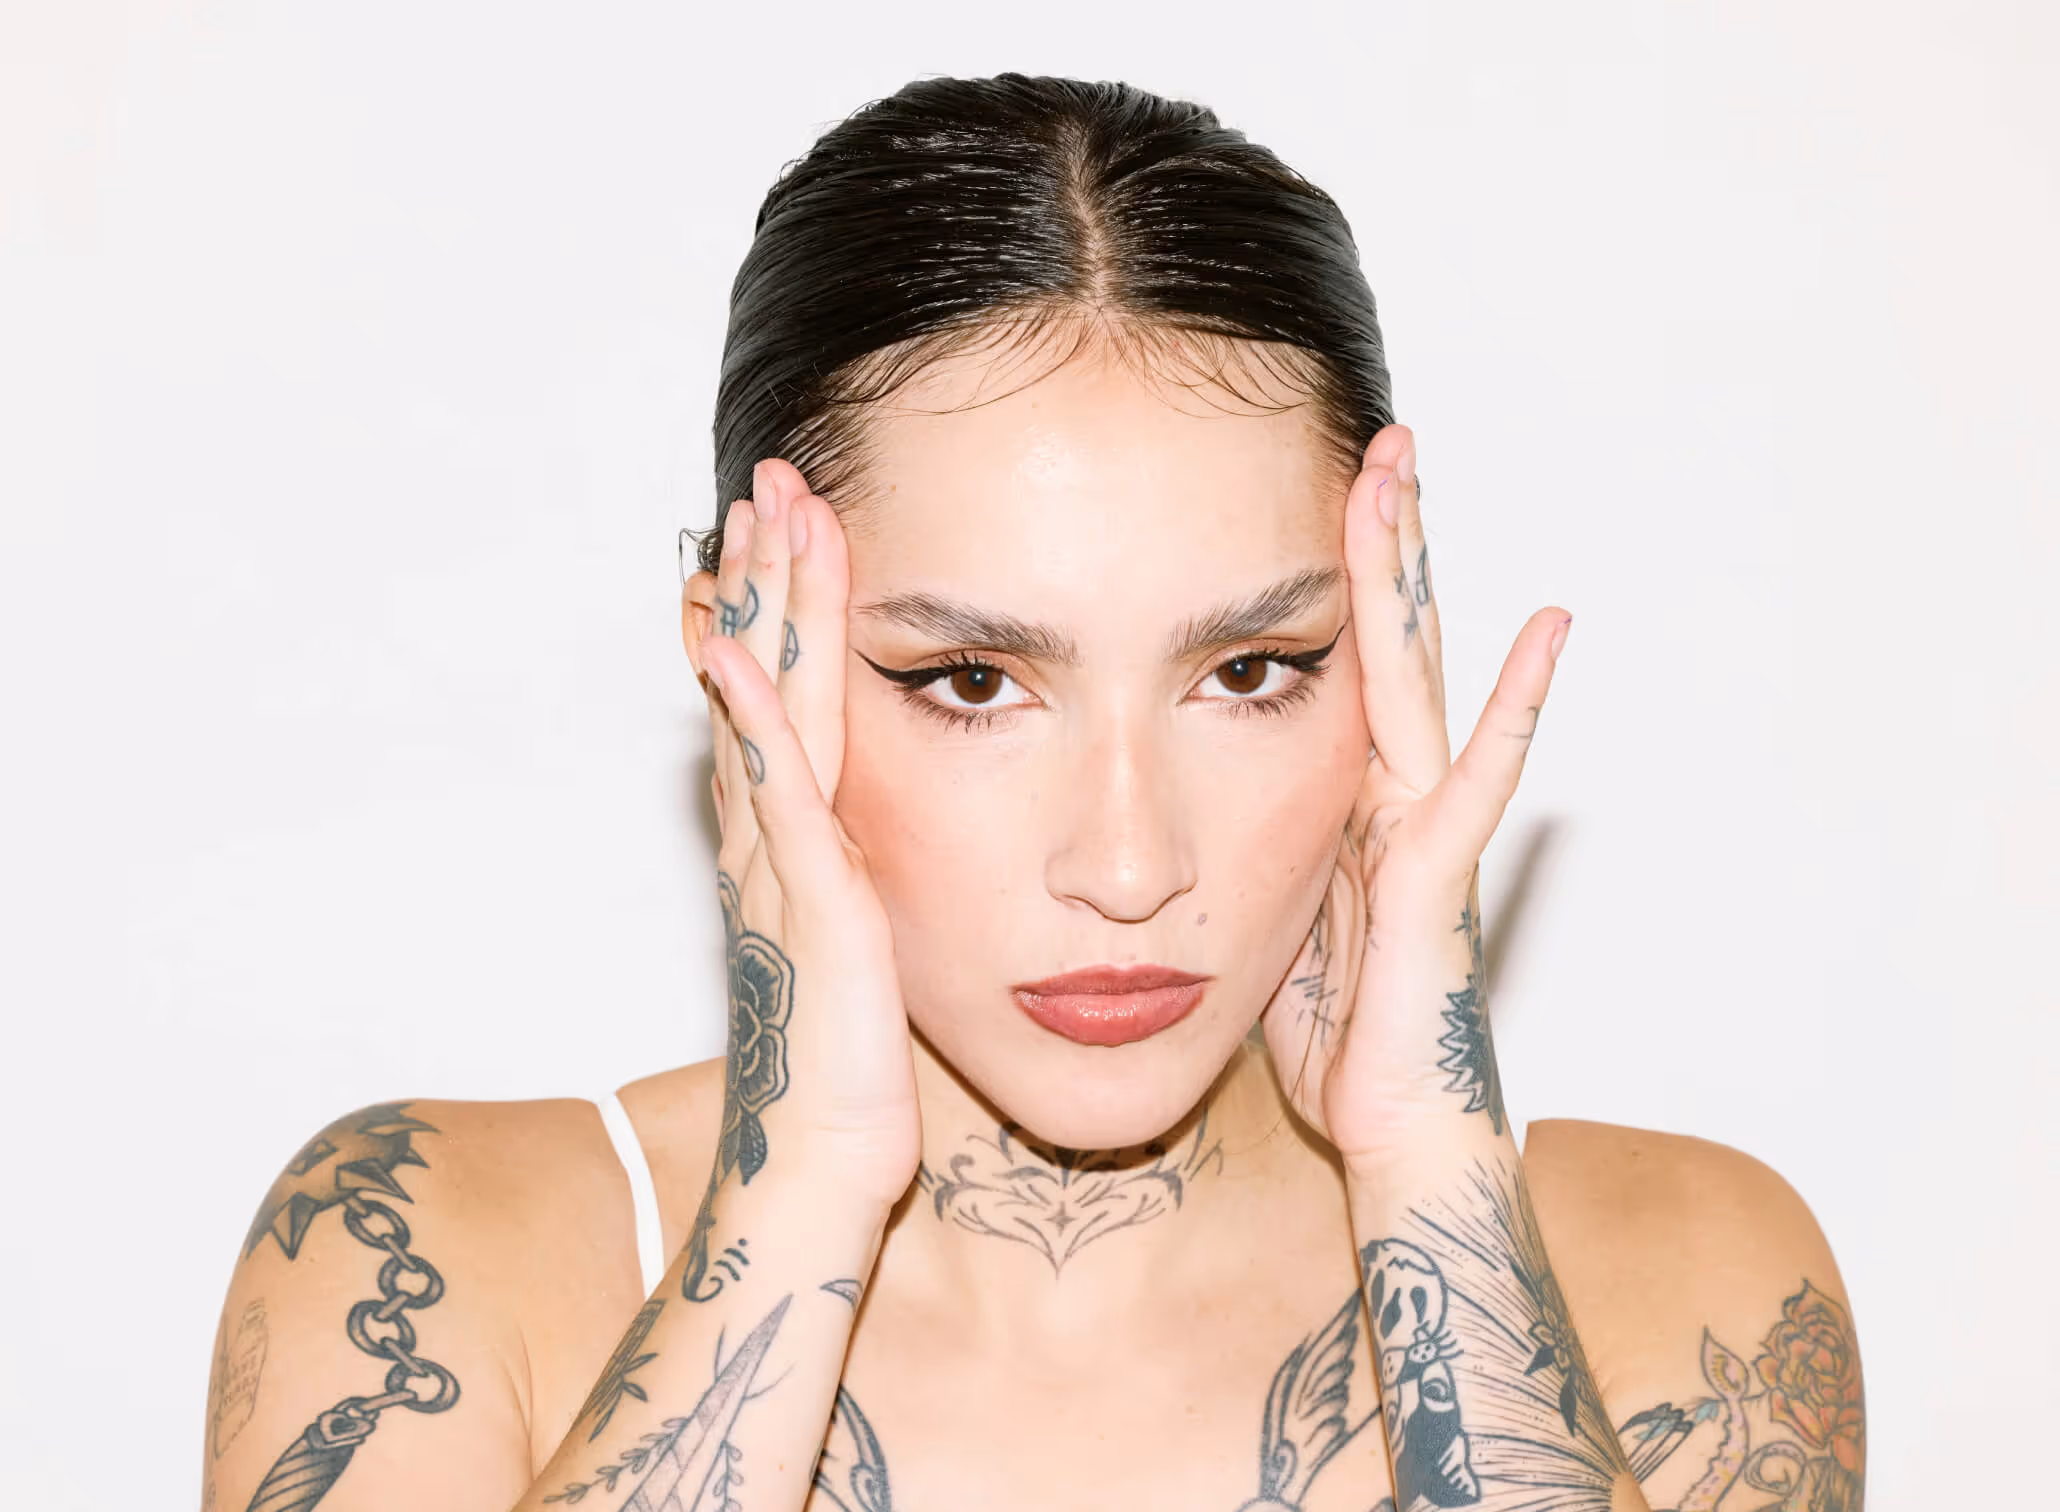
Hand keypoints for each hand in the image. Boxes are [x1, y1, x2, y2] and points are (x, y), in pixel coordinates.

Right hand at [695, 459, 920, 1213]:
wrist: (823, 1157)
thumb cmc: (854, 1065)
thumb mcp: (865, 945)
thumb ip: (862, 878)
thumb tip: (872, 838)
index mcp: (791, 840)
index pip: (782, 700)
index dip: (781, 613)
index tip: (790, 532)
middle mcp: (768, 836)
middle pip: (763, 680)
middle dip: (766, 578)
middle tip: (770, 482)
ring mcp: (776, 861)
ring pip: (766, 710)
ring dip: (763, 611)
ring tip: (763, 519)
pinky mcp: (804, 897)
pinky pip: (772, 789)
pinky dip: (749, 716)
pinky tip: (732, 650)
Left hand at [1259, 427, 1569, 1167]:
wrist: (1395, 1125)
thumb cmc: (1336, 1036)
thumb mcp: (1263, 916)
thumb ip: (1243, 849)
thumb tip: (1178, 810)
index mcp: (1338, 798)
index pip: (1333, 662)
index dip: (1326, 578)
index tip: (1308, 489)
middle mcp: (1388, 792)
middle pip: (1379, 640)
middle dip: (1376, 539)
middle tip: (1374, 436)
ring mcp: (1423, 821)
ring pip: (1415, 673)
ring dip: (1411, 573)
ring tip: (1410, 476)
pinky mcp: (1442, 869)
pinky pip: (1481, 775)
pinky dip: (1520, 704)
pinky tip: (1550, 628)